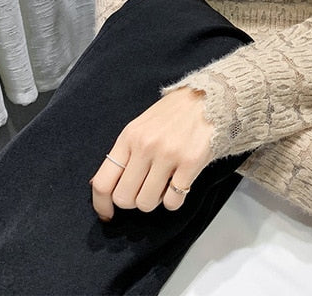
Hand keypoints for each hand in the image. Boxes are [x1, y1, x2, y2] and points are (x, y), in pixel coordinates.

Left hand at [90, 87, 213, 220]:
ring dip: (155, 200)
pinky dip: (175, 200)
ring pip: (147, 203)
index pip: (103, 182)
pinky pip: (173, 201)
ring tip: (164, 185)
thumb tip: (103, 184)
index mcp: (129, 136)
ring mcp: (168, 154)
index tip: (108, 214)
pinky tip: (180, 184)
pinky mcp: (190, 162)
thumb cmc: (175, 112)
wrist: (210, 97)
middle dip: (134, 201)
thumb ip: (125, 152)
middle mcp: (146, 145)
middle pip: (124, 198)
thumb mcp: (142, 125)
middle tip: (145, 190)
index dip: (102, 205)